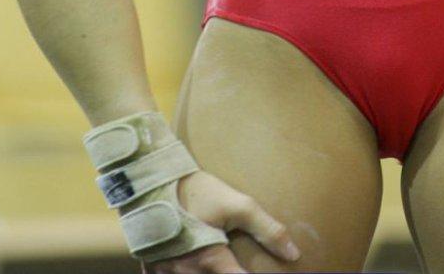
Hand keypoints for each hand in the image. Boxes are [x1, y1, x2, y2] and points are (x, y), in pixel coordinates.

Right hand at [139, 169, 300, 272]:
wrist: (150, 179)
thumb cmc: (195, 191)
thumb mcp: (236, 203)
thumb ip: (267, 228)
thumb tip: (293, 253)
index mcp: (210, 260)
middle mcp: (187, 273)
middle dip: (228, 273)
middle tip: (236, 261)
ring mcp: (165, 272)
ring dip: (206, 273)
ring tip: (218, 264)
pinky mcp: (151, 266)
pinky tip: (192, 264)